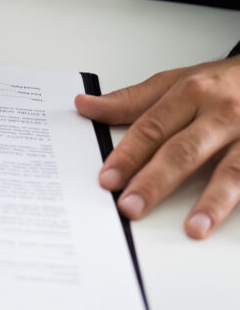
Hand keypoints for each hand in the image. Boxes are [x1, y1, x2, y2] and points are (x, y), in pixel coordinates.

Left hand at [75, 56, 239, 238]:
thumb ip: (132, 100)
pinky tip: (224, 220)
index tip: (108, 179)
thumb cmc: (221, 82)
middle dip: (155, 181)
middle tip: (131, 205)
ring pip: (230, 170)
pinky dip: (239, 199)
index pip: (152, 128)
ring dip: (212, 200)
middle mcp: (221, 113)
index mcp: (191, 93)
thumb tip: (85, 105)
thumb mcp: (177, 82)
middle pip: (184, 151)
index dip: (128, 155)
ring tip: (194, 227)